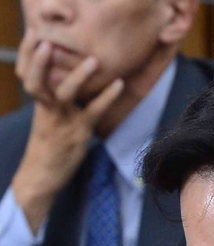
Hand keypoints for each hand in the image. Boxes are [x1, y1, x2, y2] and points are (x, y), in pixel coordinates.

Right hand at [11, 30, 123, 233]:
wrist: (43, 175)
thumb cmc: (47, 145)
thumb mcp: (46, 118)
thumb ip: (53, 99)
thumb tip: (66, 79)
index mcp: (37, 103)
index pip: (26, 74)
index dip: (27, 54)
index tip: (33, 33)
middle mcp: (46, 109)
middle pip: (36, 81)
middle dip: (38, 60)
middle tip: (47, 41)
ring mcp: (62, 121)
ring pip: (64, 94)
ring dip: (78, 76)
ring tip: (92, 60)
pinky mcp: (79, 132)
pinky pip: (93, 112)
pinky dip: (107, 97)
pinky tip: (118, 84)